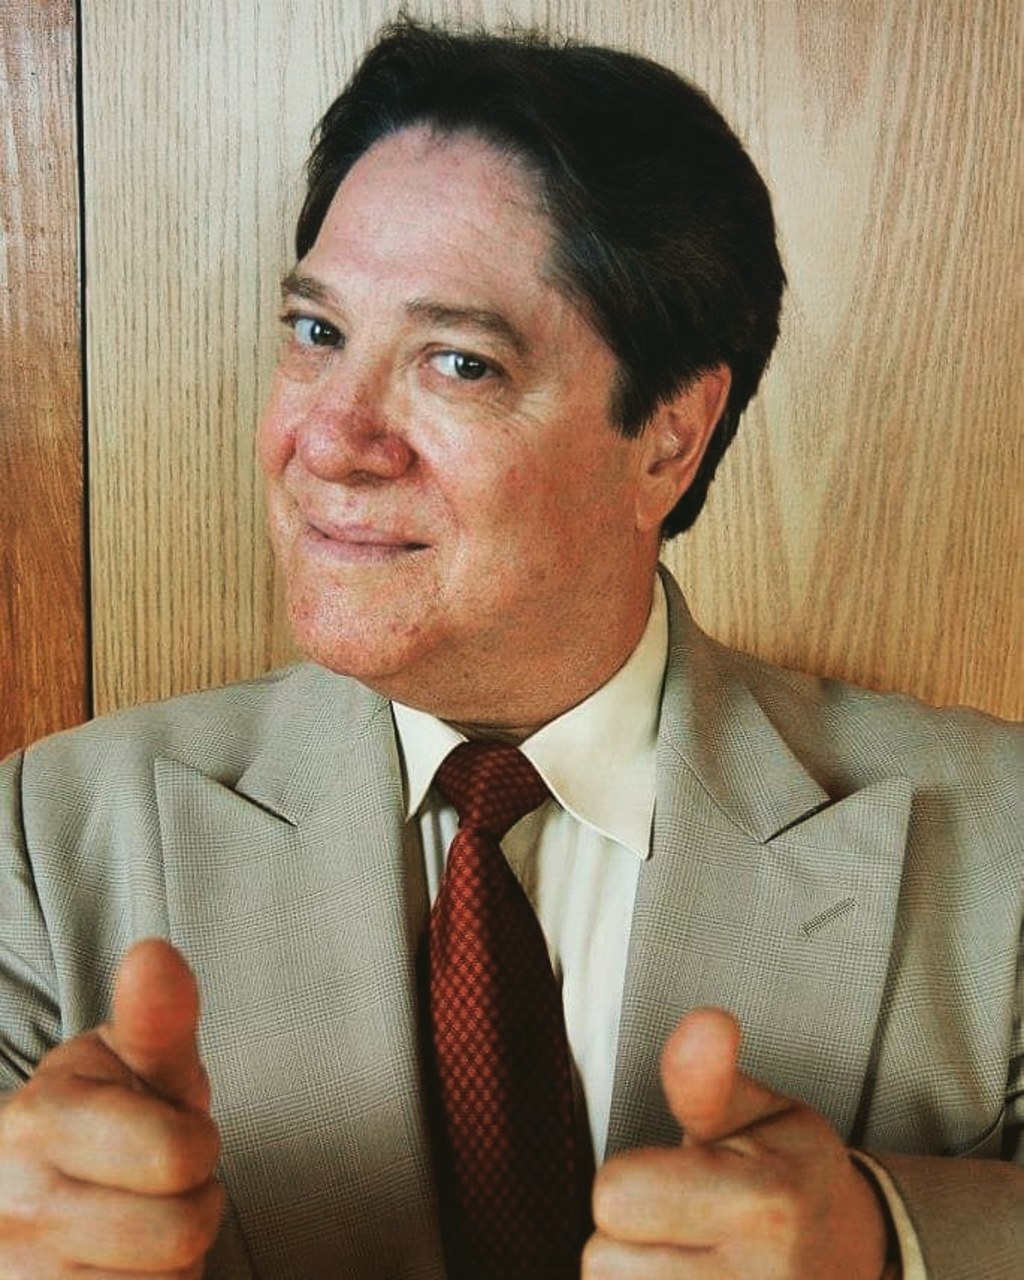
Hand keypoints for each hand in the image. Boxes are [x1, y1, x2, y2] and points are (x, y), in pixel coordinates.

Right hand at [0, 939, 222, 1276]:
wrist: (40, 1192)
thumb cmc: (116, 1116)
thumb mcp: (137, 1061)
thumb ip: (157, 1016)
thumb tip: (153, 953)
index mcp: (37, 1122)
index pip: (179, 1155)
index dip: (197, 1147)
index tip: (169, 1137)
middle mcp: (10, 1208)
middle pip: (181, 1232)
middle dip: (191, 1208)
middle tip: (157, 1190)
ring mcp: (16, 1278)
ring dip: (170, 1267)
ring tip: (135, 1232)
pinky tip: (119, 1273)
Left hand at [585, 1008, 891, 1278]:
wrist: (850, 1258)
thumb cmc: (789, 1176)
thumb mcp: (757, 1112)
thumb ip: (708, 1077)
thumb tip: (708, 1024)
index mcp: (767, 1202)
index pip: (616, 1196)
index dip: (630, 1181)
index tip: (670, 1177)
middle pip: (602, 1266)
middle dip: (626, 1241)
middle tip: (675, 1225)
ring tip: (681, 1262)